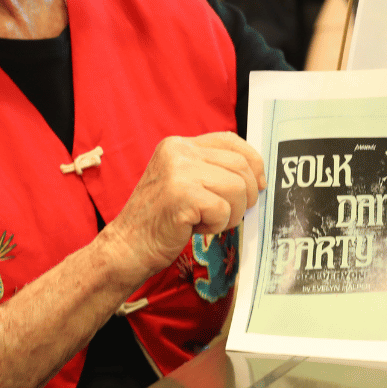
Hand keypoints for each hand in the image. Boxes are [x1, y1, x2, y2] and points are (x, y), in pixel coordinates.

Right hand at [106, 132, 264, 281]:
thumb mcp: (184, 182)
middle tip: (228, 214)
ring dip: (230, 214)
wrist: (127, 247)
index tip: (259, 183)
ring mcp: (179, 170)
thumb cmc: (161, 220)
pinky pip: (224, 210)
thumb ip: (211, 170)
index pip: (230, 139)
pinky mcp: (182, 194)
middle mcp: (178, 150)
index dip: (252, 161)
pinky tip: (194, 228)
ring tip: (206, 221)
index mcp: (179, 144)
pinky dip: (216, 226)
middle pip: (240, 165)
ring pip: (237, 188)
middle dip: (245, 195)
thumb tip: (256, 175)